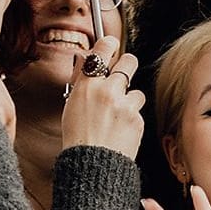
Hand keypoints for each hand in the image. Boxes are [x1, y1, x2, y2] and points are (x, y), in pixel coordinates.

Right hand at [62, 36, 145, 159]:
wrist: (93, 166)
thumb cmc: (78, 138)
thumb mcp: (71, 105)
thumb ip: (81, 81)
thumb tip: (85, 60)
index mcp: (87, 86)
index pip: (102, 50)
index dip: (109, 44)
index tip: (111, 43)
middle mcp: (108, 91)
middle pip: (129, 61)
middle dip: (127, 66)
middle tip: (123, 74)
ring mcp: (125, 105)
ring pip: (136, 91)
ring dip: (130, 100)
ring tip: (117, 116)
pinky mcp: (137, 119)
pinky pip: (138, 111)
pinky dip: (132, 118)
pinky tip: (120, 129)